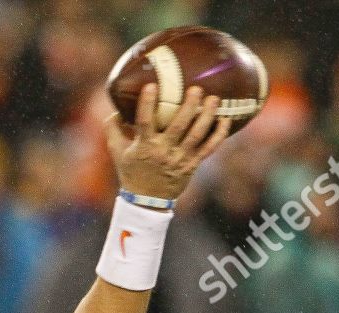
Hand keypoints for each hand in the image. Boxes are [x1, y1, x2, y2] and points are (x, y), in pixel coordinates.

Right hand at [107, 83, 233, 202]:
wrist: (146, 201)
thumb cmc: (131, 172)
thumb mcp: (117, 151)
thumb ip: (113, 129)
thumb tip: (116, 108)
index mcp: (144, 146)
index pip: (144, 122)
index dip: (147, 103)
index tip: (152, 85)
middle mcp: (163, 152)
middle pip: (178, 126)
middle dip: (189, 106)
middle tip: (196, 89)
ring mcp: (179, 159)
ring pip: (196, 135)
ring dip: (207, 116)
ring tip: (214, 99)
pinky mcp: (192, 165)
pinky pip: (208, 148)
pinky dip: (219, 135)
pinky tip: (226, 120)